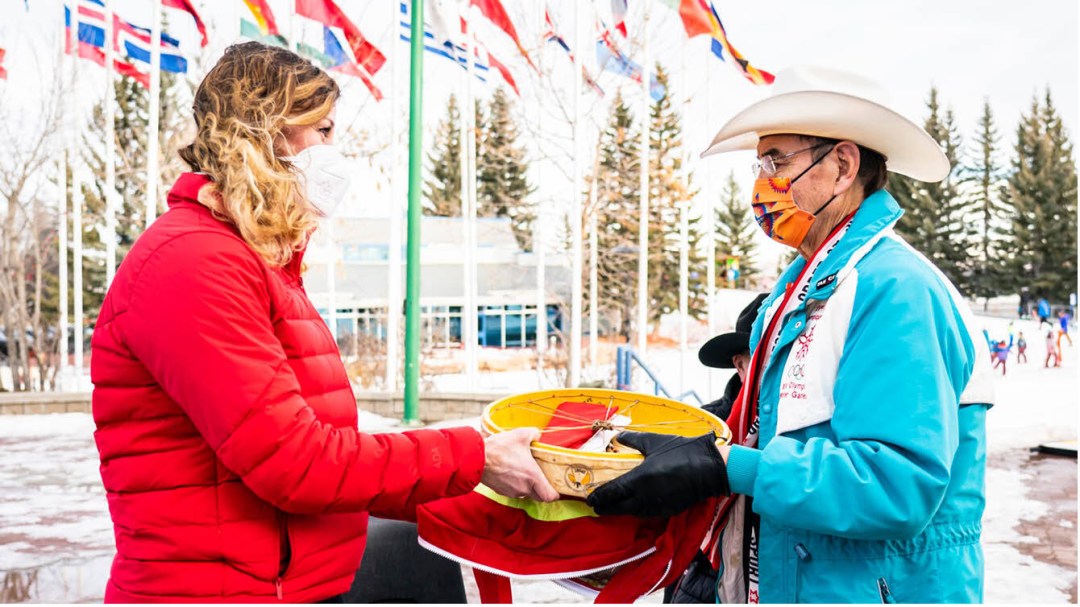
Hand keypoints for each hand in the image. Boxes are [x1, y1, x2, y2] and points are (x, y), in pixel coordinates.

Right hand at [481, 428, 559, 501]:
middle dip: (543, 489)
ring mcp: (512, 491)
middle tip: (543, 477)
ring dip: (528, 485)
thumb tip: (537, 435)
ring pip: (526, 493)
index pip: (550, 496)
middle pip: (539, 496)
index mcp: (532, 477)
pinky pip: (514, 490)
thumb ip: (534, 434)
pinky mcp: (501, 491)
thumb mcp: (521, 434)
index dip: (555, 493)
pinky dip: (516, 484)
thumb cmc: (499, 448)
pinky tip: (512, 472)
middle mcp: (524, 488)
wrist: (477, 458)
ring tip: (524, 471)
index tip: (556, 487)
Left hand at [585, 431, 729, 517]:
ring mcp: (656, 506)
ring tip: (611, 505)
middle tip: (595, 505)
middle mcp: (644, 496)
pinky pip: (645, 513)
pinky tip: (633, 504)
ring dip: (620, 510)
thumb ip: (632, 440)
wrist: (709, 467)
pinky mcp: (667, 510)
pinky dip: (636, 510)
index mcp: (638, 479)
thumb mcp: (654, 442)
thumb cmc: (681, 451)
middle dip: (605, 508)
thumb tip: (617, 436)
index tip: (589, 499)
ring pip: (631, 512)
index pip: (611, 493)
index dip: (598, 498)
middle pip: (617, 508)